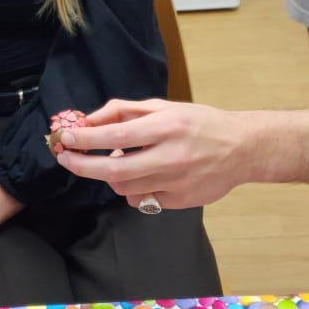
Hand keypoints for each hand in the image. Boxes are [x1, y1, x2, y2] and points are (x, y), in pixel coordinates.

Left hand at [55, 98, 245, 208]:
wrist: (242, 149)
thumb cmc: (200, 123)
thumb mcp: (164, 107)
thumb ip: (124, 111)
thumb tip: (88, 119)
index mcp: (168, 126)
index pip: (116, 135)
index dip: (85, 138)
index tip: (65, 137)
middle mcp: (171, 156)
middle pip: (114, 168)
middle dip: (82, 164)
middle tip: (65, 158)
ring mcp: (176, 182)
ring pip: (124, 187)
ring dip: (109, 175)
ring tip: (116, 160)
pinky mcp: (180, 201)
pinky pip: (141, 200)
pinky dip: (132, 188)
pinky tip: (142, 175)